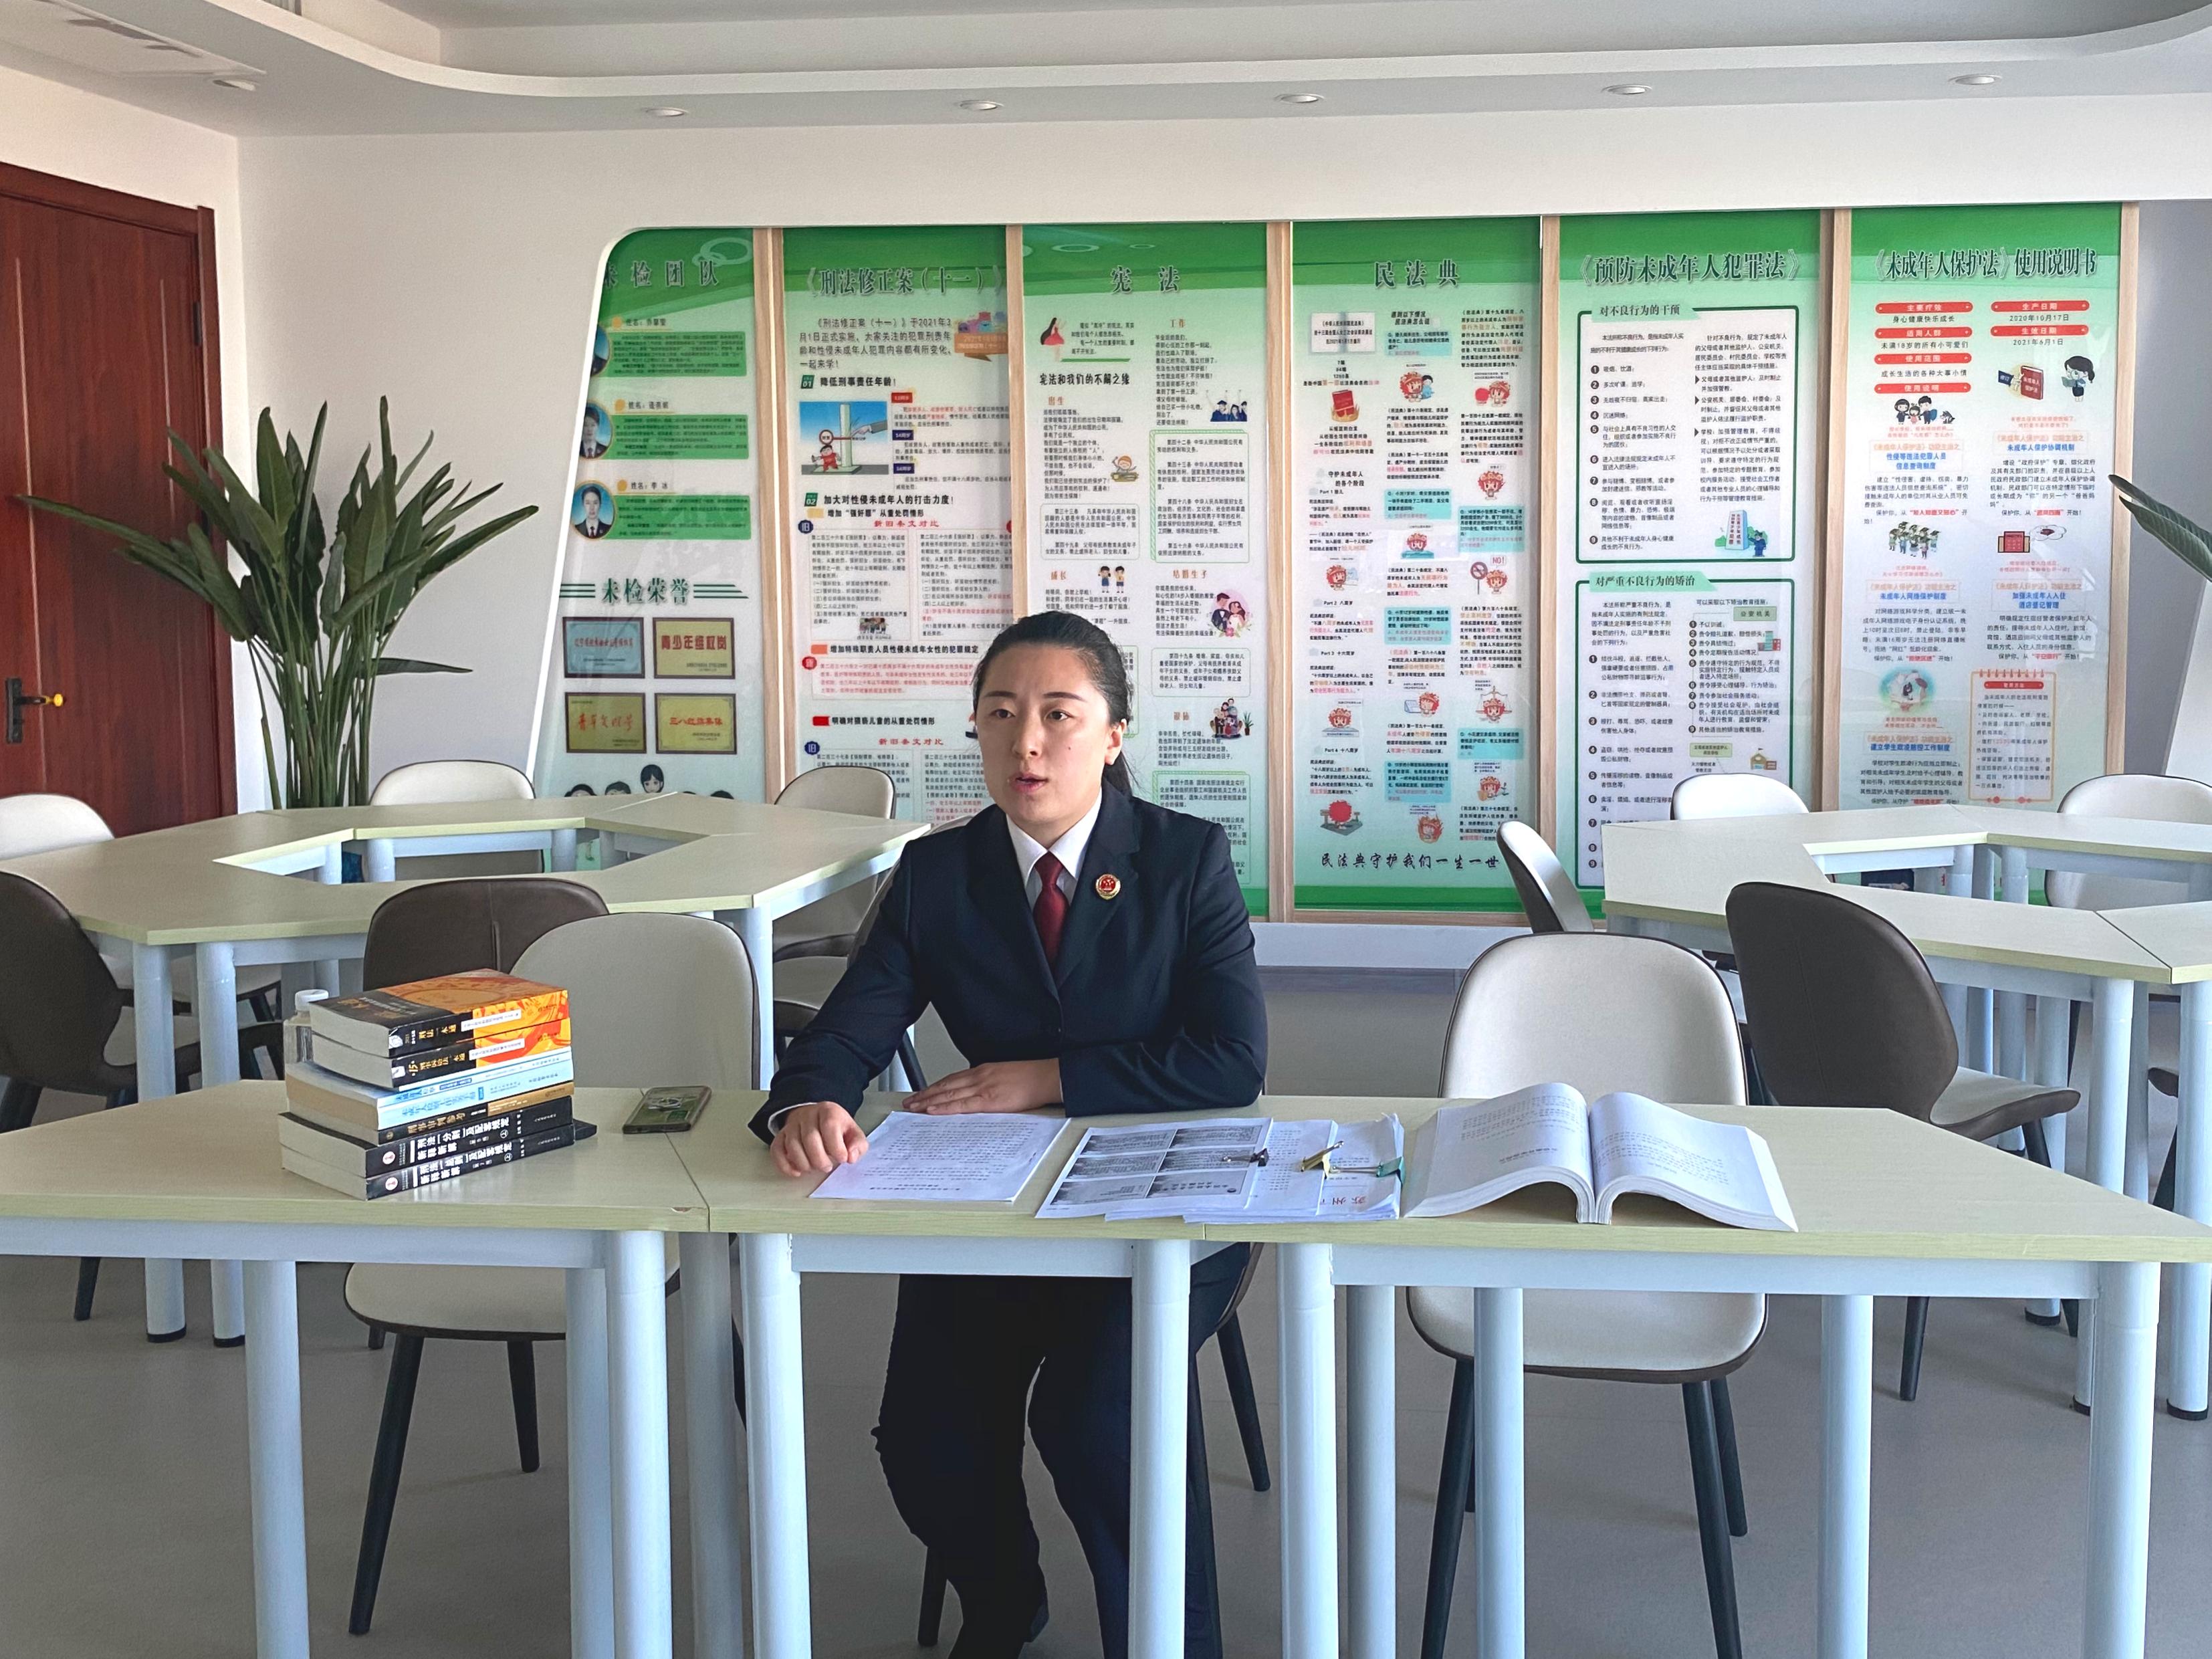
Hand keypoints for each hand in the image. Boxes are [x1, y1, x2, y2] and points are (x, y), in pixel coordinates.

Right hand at [770, 1102, 867, 1176]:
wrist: (815, 1117)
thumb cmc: (836, 1129)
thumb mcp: (853, 1133)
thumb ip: (858, 1145)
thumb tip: (851, 1157)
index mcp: (828, 1111)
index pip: (830, 1126)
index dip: (836, 1147)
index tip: (842, 1159)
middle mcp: (807, 1115)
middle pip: (810, 1138)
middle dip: (819, 1159)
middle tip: (827, 1167)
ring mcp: (791, 1125)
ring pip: (792, 1146)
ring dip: (804, 1163)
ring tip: (814, 1168)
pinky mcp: (780, 1136)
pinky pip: (777, 1150)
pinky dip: (785, 1165)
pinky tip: (797, 1172)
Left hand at [907, 1059, 1062, 1115]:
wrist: (1046, 1076)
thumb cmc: (1031, 1078)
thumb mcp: (1005, 1075)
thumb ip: (989, 1083)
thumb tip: (979, 1093)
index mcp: (983, 1071)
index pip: (952, 1079)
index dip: (934, 1087)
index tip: (922, 1093)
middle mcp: (978, 1077)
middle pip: (944, 1086)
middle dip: (924, 1094)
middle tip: (909, 1102)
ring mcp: (982, 1088)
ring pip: (948, 1095)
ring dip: (928, 1101)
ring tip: (913, 1108)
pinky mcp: (989, 1100)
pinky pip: (961, 1105)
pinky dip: (944, 1108)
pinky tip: (932, 1111)